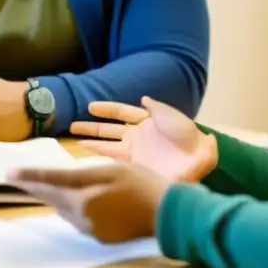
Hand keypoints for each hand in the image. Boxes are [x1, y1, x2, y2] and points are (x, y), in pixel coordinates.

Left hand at [9, 163, 170, 242]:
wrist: (165, 213)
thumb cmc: (142, 183)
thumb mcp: (113, 169)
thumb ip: (84, 175)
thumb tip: (60, 182)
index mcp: (85, 191)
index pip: (49, 181)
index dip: (28, 177)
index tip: (8, 174)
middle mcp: (82, 212)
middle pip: (52, 198)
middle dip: (38, 188)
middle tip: (22, 179)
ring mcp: (89, 228)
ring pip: (64, 210)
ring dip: (59, 199)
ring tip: (57, 187)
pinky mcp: (98, 237)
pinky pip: (79, 221)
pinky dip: (77, 210)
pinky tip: (88, 201)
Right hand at [70, 96, 217, 181]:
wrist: (196, 164)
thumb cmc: (190, 140)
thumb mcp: (175, 118)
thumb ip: (158, 108)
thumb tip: (144, 98)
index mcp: (148, 122)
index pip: (123, 112)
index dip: (108, 109)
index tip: (90, 107)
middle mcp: (139, 137)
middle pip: (110, 129)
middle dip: (93, 127)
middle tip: (72, 124)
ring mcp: (136, 154)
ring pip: (108, 146)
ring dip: (91, 142)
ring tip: (73, 139)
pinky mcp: (135, 169)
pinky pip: (113, 163)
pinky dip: (99, 161)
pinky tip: (85, 160)